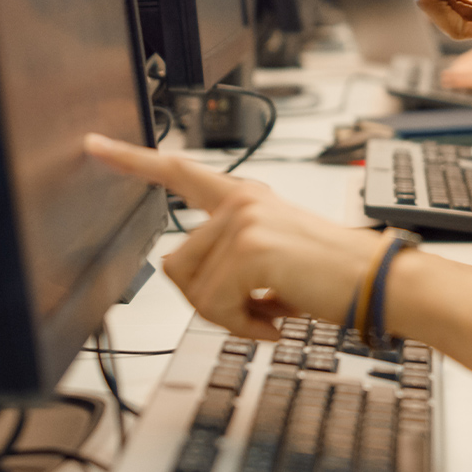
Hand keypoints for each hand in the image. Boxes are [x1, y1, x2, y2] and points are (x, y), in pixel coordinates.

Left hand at [84, 134, 378, 338]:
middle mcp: (241, 202)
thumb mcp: (270, 258)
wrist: (376, 283)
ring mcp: (244, 222)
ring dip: (231, 315)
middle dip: (211, 300)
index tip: (95, 146)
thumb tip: (179, 270)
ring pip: (194, 291)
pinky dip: (243, 324)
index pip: (180, 172)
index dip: (133, 160)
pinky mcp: (250, 249)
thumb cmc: (331, 273)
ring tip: (273, 307)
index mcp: (246, 198)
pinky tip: (276, 317)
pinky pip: (215, 306)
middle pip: (177, 265)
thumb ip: (223, 255)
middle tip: (258, 304)